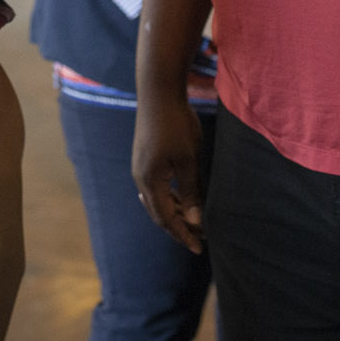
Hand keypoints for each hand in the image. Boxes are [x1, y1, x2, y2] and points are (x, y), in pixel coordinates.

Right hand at [132, 92, 204, 252]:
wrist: (158, 93)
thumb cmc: (176, 125)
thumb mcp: (189, 160)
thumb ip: (191, 191)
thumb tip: (195, 221)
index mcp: (150, 182)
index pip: (167, 218)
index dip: (183, 234)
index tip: (199, 247)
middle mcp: (140, 178)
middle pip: (158, 213)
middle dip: (178, 227)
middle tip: (198, 239)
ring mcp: (140, 167)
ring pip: (156, 200)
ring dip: (174, 212)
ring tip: (192, 221)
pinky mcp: (144, 158)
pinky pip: (154, 187)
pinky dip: (168, 198)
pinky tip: (179, 198)